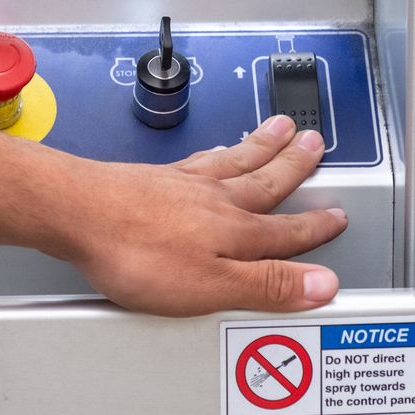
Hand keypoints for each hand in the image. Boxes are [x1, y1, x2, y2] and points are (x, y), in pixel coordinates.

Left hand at [61, 115, 347, 315]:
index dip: (315, 228)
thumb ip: (267, 286)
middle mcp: (215, 200)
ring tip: (281, 128)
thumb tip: (322, 284)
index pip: (287, 231)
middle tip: (315, 145)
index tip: (337, 217)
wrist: (76, 214)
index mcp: (235, 231)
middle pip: (265, 179)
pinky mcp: (152, 178)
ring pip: (235, 160)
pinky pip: (199, 158)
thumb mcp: (210, 286)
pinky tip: (215, 150)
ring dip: (262, 145)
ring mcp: (182, 184)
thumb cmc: (135, 253)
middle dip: (294, 166)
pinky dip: (217, 150)